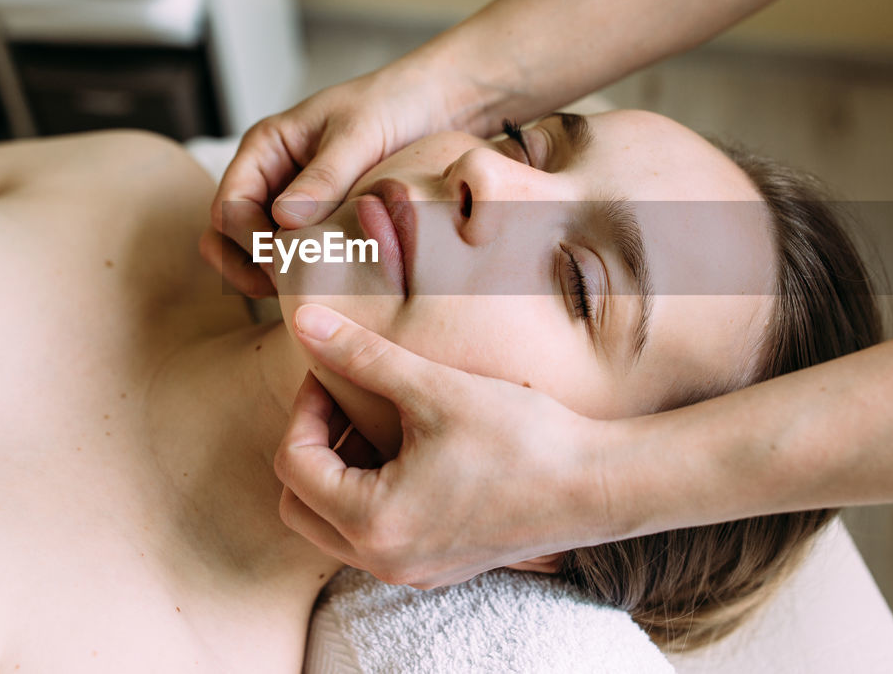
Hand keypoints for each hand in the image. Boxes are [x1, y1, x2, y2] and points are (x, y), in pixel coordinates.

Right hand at [201, 67, 462, 296]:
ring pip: (257, 254)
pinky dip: (306, 274)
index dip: (251, 242)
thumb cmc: (392, 104)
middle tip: (294, 290)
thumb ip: (324, 177)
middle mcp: (270, 179)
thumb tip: (284, 219)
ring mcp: (293, 205)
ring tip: (312, 294)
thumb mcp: (359, 135)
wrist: (438, 103)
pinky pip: (298, 257)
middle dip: (252, 268)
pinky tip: (336, 286)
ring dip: (273, 278)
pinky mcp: (322, 226)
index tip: (289, 263)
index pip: (229, 207)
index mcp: (265, 148)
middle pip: (230, 239)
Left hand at [274, 304, 611, 587]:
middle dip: (312, 445)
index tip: (334, 371)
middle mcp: (384, 560)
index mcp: (372, 522)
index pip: (294, 463)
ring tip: (377, 420)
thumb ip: (360, 355)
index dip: (305, 407)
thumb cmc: (521, 439)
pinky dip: (372, 493)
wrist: (597, 486)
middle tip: (345, 400)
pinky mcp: (440, 566)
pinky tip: (410, 450)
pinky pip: (376, 535)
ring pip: (335, 524)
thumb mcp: (432, 389)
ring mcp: (413, 570)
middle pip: (301, 504)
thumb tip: (304, 322)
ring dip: (340, 471)